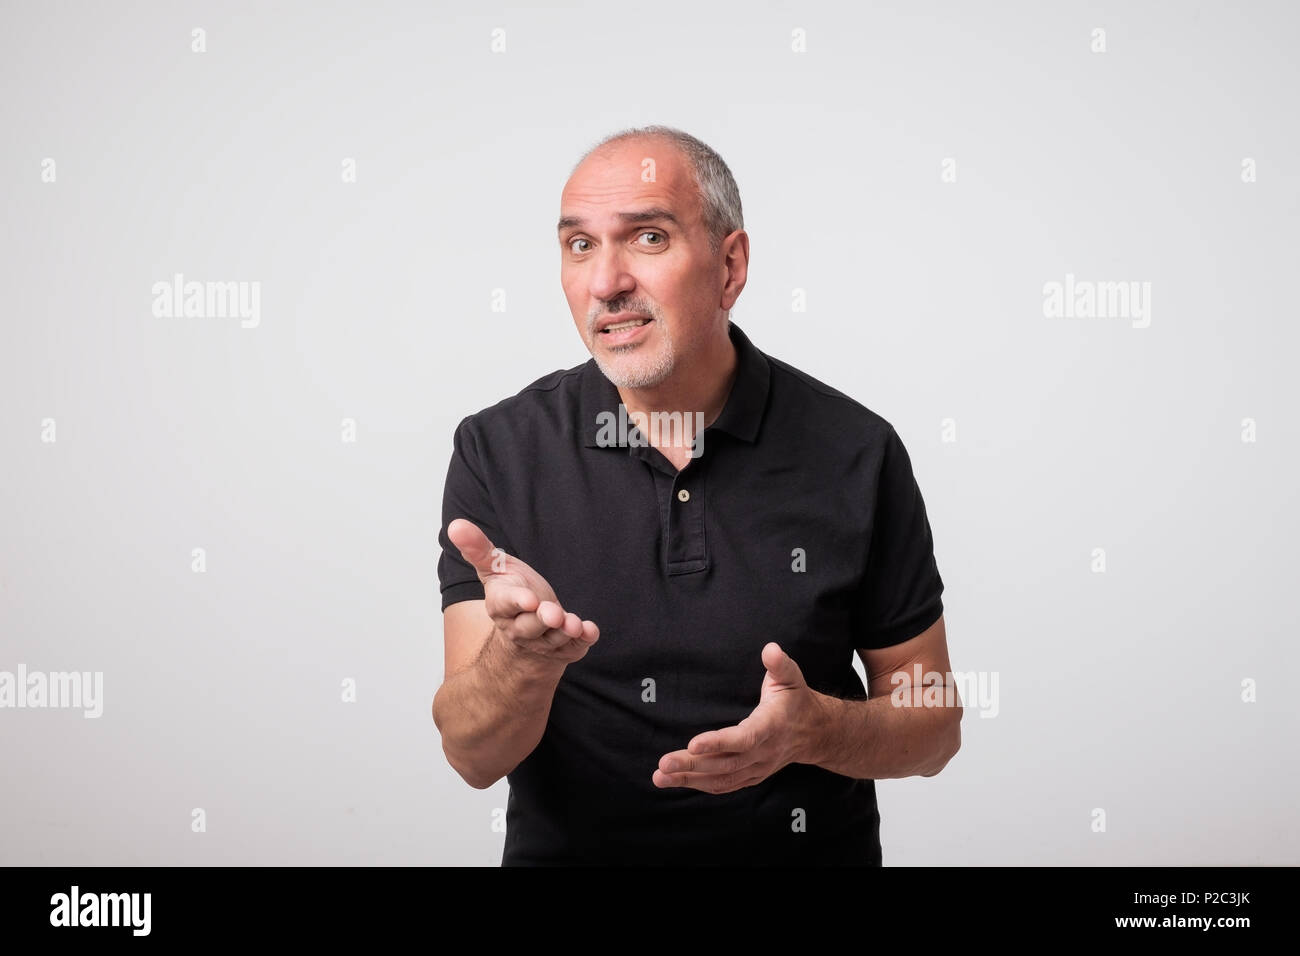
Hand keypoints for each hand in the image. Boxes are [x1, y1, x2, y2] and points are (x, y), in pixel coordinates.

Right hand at [447, 518, 598, 664]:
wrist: (526, 625)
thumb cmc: (510, 591)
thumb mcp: (494, 567)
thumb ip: (478, 548)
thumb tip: (455, 525)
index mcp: (501, 606)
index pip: (507, 605)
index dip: (518, 603)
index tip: (529, 600)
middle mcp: (519, 628)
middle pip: (530, 626)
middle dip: (542, 620)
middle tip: (553, 614)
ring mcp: (542, 641)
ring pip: (553, 638)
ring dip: (565, 631)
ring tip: (574, 623)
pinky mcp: (565, 647)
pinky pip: (574, 646)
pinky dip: (583, 639)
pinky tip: (590, 630)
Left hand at [653, 643, 825, 793]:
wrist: (814, 732)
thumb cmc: (795, 699)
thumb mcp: (791, 677)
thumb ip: (779, 663)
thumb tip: (770, 648)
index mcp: (771, 726)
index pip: (744, 738)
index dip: (719, 743)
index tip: (693, 743)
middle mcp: (763, 752)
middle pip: (725, 763)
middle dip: (693, 765)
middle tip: (663, 764)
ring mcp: (757, 768)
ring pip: (721, 779)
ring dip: (690, 779)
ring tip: (660, 777)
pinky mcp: (751, 776)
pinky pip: (724, 785)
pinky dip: (700, 785)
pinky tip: (676, 782)